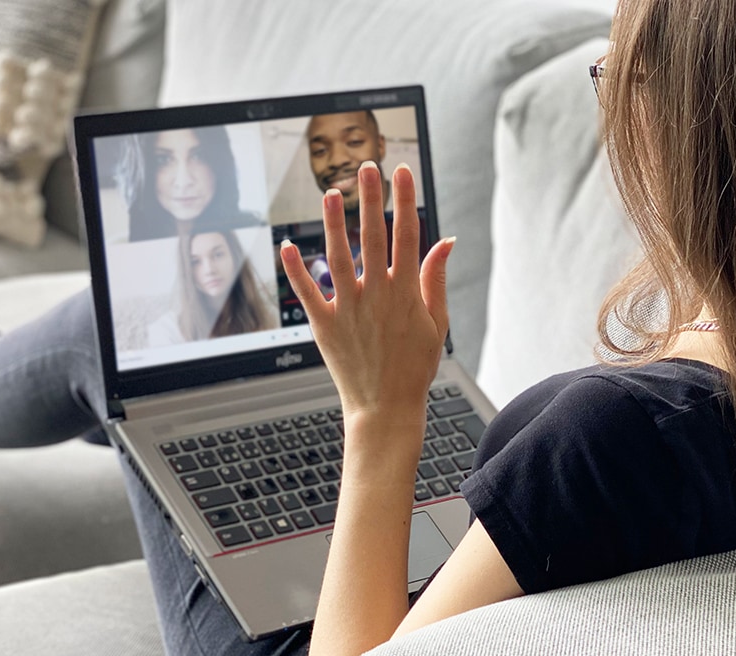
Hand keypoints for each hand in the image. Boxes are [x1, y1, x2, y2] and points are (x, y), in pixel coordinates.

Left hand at [280, 161, 454, 429]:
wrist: (386, 409)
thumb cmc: (414, 367)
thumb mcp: (436, 322)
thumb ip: (436, 278)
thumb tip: (446, 240)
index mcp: (407, 293)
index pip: (407, 236)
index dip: (404, 201)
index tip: (401, 171)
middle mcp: (378, 296)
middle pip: (374, 238)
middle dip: (371, 199)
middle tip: (366, 167)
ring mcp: (350, 310)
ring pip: (340, 258)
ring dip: (334, 224)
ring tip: (331, 193)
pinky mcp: (325, 327)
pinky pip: (308, 293)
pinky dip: (297, 270)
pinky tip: (289, 245)